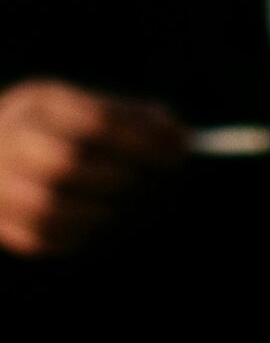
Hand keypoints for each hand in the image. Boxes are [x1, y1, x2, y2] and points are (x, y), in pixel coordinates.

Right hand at [0, 79, 187, 256]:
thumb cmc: (58, 130)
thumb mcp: (89, 108)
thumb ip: (135, 119)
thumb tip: (179, 137)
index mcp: (38, 104)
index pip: (95, 121)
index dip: (144, 140)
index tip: (178, 152)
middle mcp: (9, 139)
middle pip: (67, 162)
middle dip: (118, 177)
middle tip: (145, 182)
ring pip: (48, 207)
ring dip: (98, 213)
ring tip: (120, 207)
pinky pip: (37, 238)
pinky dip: (74, 237)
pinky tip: (94, 224)